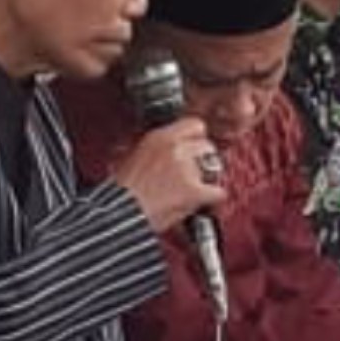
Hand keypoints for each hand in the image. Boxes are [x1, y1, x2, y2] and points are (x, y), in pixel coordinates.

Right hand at [110, 119, 224, 233]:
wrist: (120, 215)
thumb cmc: (121, 193)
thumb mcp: (130, 157)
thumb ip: (154, 149)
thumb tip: (168, 148)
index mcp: (159, 137)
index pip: (194, 125)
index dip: (197, 138)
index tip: (196, 146)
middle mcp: (175, 149)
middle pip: (207, 146)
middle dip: (203, 160)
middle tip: (196, 172)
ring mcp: (186, 169)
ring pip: (215, 168)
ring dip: (207, 178)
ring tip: (194, 189)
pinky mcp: (194, 191)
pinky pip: (218, 191)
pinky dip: (214, 199)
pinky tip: (203, 202)